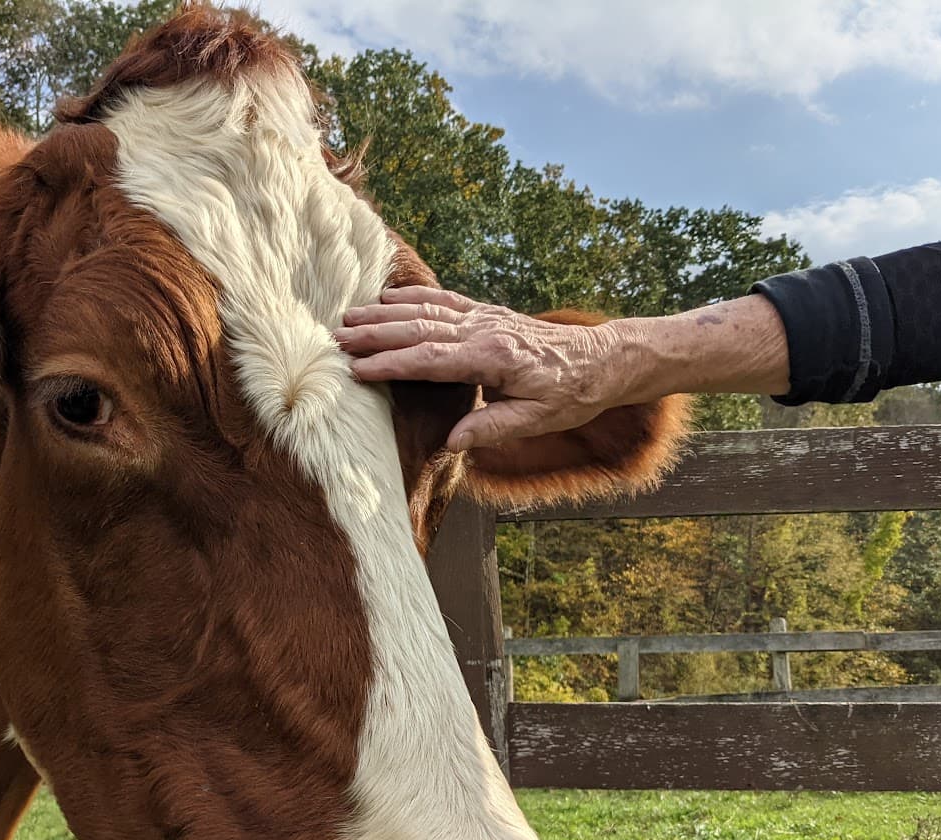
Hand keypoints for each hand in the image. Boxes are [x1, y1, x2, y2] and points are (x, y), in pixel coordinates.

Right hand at [333, 286, 647, 449]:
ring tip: (350, 317)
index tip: (358, 368)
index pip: (431, 359)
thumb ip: (492, 428)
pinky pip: (444, 300)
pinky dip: (413, 297)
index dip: (391, 363)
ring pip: (426, 311)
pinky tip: (389, 298)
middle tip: (338, 338)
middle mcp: (485, 330)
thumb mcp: (536, 419)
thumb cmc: (571, 393)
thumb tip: (453, 442)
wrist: (602, 360)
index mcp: (493, 358)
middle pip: (420, 329)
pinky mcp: (487, 313)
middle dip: (376, 333)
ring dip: (386, 313)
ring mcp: (485, 317)